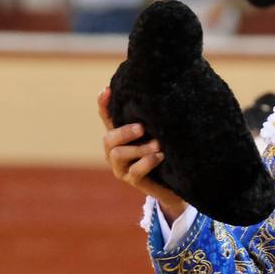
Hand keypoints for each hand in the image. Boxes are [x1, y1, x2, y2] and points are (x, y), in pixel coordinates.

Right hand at [97, 87, 188, 216]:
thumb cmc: (161, 153)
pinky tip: (159, 156)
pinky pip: (134, 171)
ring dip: (139, 148)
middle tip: (142, 128)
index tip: (107, 90)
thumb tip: (157, 96)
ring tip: (157, 145)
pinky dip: (146, 162)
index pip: (106, 118)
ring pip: (118, 154)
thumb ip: (150, 120)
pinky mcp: (132, 181)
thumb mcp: (155, 133)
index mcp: (119, 136)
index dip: (103, 105)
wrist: (171, 183)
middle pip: (108, 139)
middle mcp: (115, 151)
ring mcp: (121, 167)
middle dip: (124, 132)